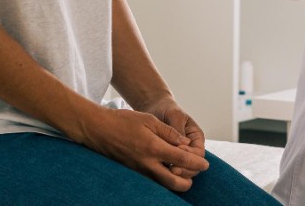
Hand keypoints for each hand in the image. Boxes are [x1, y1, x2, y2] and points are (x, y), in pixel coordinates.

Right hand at [77, 105, 208, 191]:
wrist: (99, 129)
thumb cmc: (123, 121)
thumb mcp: (149, 120)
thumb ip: (169, 132)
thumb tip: (184, 143)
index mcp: (154, 148)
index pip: (182, 160)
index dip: (197, 163)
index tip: (205, 164)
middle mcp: (148, 163)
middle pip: (174, 182)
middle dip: (188, 181)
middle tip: (195, 174)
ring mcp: (139, 171)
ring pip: (163, 185)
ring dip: (176, 182)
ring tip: (183, 173)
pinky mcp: (133, 173)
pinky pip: (152, 181)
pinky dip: (163, 180)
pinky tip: (166, 170)